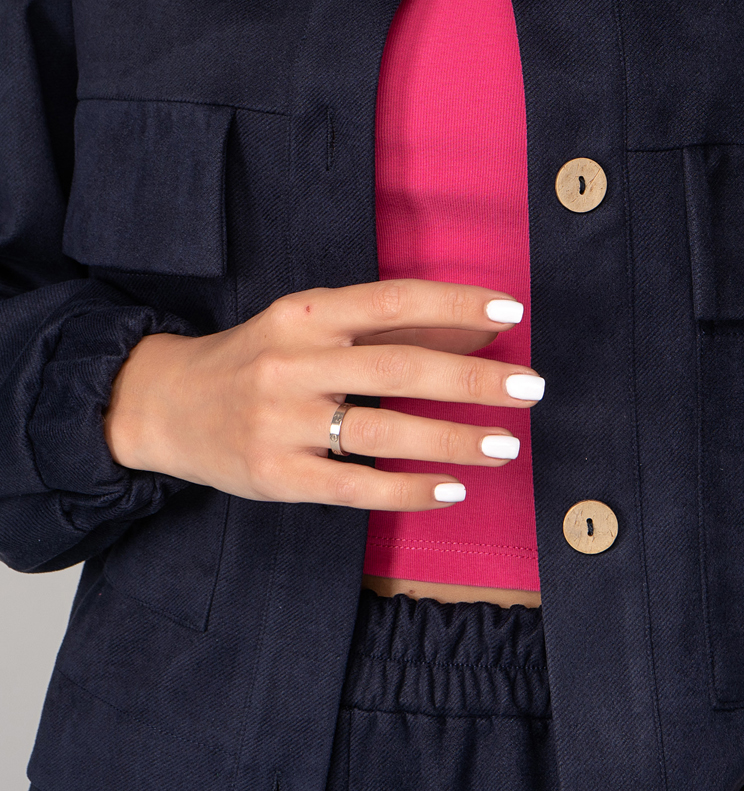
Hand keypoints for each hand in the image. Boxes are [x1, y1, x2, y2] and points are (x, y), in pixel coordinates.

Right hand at [103, 279, 541, 510]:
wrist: (166, 406)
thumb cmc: (259, 358)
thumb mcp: (313, 327)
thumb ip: (388, 328)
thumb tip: (479, 330)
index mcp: (306, 313)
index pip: (393, 301)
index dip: (455, 304)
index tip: (512, 311)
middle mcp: (292, 363)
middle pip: (397, 368)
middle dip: (471, 380)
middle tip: (530, 388)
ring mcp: (281, 423)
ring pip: (382, 433)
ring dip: (453, 440)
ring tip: (506, 445)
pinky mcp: (275, 477)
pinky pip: (354, 487)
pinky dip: (408, 490)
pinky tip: (451, 490)